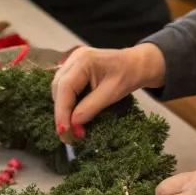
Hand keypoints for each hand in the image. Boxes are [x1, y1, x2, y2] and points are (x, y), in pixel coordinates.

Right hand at [51, 42, 165, 135]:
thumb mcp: (113, 93)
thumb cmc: (129, 75)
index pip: (65, 87)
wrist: (137, 64)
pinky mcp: (74, 70)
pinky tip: (73, 115)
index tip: (64, 131)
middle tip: (69, 135)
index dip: (62, 111)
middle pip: (58, 88)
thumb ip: (91, 108)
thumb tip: (73, 125)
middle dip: (62, 113)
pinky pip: (64, 88)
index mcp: (84, 60)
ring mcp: (72, 62)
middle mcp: (74, 58)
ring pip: (59, 89)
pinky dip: (67, 103)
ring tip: (72, 128)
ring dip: (63, 109)